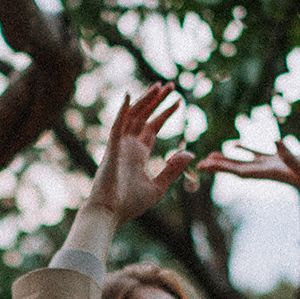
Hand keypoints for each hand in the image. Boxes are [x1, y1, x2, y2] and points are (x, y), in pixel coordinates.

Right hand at [84, 82, 191, 223]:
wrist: (110, 213)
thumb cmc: (130, 205)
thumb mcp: (158, 186)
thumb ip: (173, 169)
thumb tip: (189, 152)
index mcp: (138, 155)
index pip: (153, 128)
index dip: (165, 114)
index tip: (178, 101)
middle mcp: (128, 146)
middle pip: (144, 117)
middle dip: (157, 101)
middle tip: (171, 85)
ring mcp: (119, 145)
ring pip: (133, 116)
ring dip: (145, 100)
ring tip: (159, 86)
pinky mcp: (111, 149)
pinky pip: (117, 125)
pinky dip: (122, 110)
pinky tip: (130, 95)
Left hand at [200, 140, 299, 226]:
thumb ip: (290, 154)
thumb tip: (276, 140)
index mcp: (269, 173)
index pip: (240, 171)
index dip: (221, 168)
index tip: (204, 166)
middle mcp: (267, 171)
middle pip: (237, 168)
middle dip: (218, 166)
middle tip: (198, 162)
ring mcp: (273, 166)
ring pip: (244, 161)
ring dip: (227, 159)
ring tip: (210, 155)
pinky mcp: (280, 160)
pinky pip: (258, 154)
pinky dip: (246, 150)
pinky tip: (235, 145)